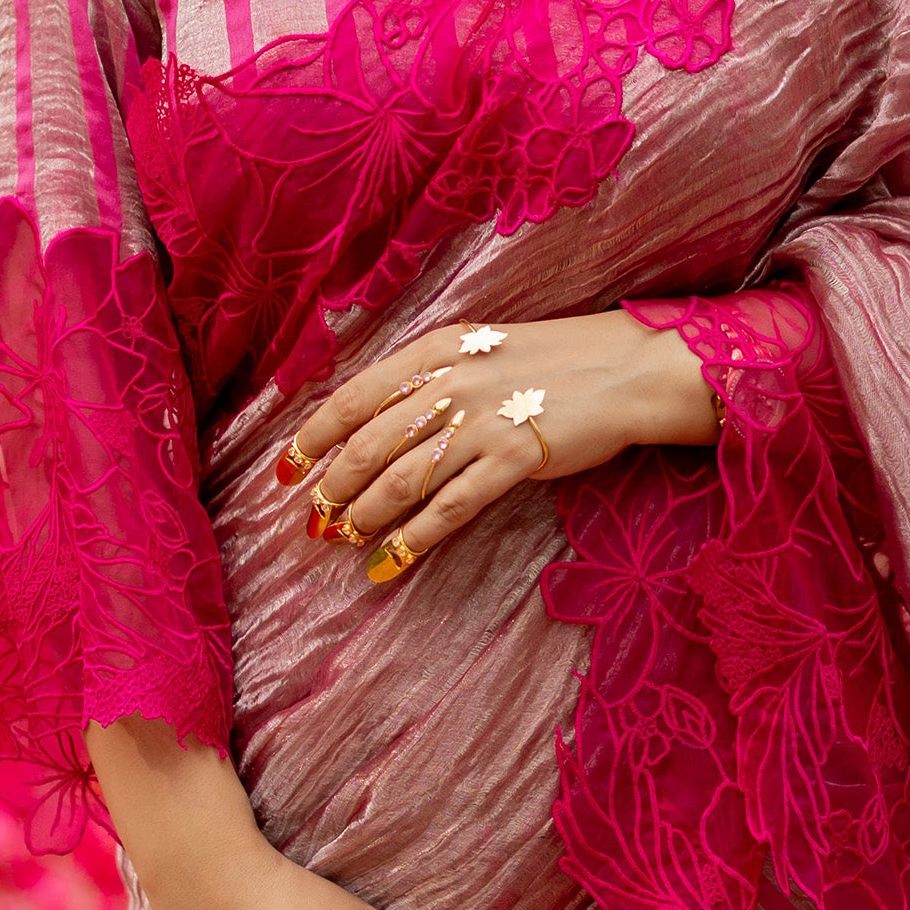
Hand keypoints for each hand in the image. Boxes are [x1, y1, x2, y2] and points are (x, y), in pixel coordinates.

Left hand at [277, 311, 718, 589]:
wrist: (624, 370)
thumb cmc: (552, 363)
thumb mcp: (479, 350)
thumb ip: (428, 376)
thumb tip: (373, 420)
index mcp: (435, 351)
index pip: (353, 396)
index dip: (312, 436)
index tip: (285, 469)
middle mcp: (450, 382)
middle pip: (369, 443)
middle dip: (331, 487)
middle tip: (311, 520)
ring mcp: (482, 421)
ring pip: (401, 478)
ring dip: (364, 515)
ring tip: (342, 541)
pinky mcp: (514, 458)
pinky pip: (449, 506)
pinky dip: (413, 537)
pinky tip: (390, 560)